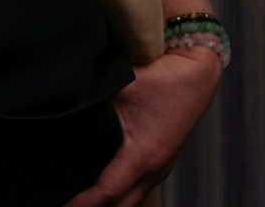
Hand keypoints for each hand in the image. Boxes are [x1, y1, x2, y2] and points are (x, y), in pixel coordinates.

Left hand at [64, 47, 221, 206]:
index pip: (108, 191)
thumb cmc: (165, 77)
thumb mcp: (123, 84)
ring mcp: (163, 166)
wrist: (198, 71)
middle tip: (69, 206)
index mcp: (143, 155)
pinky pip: (141, 186)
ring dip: (112, 202)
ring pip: (134, 198)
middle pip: (123, 205)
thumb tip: (66, 101)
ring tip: (85, 199)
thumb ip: (94, 95)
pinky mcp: (164, 158)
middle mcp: (156, 168)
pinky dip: (123, 192)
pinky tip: (107, 184)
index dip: (83, 203)